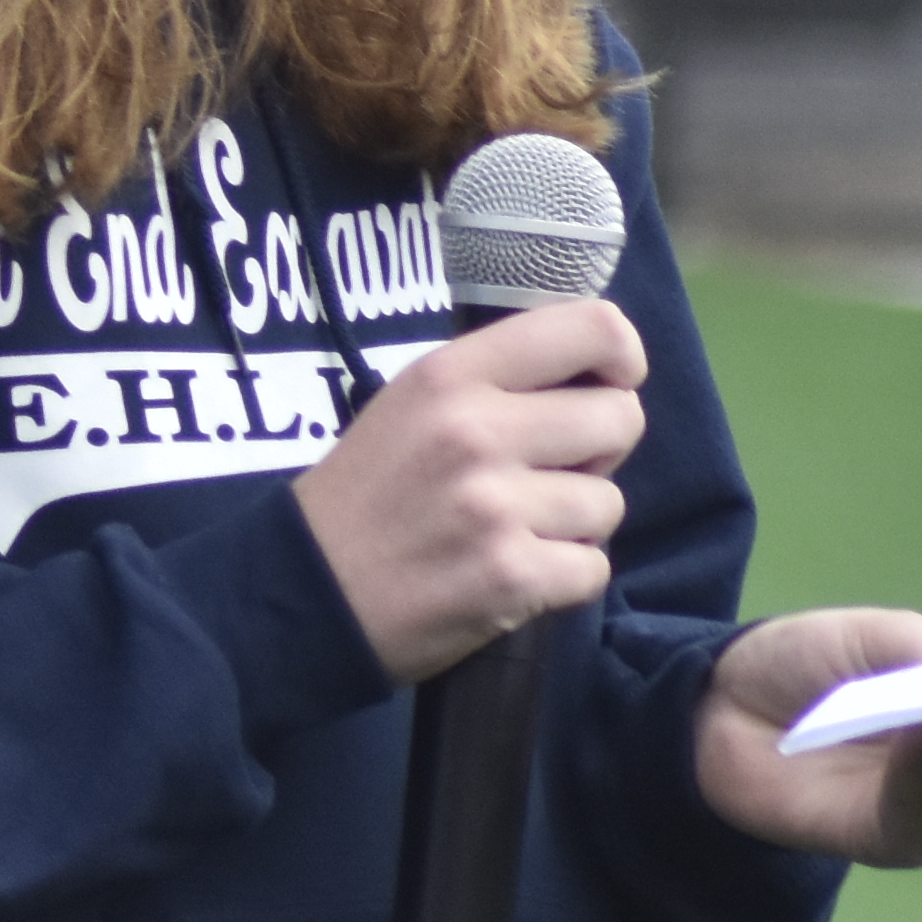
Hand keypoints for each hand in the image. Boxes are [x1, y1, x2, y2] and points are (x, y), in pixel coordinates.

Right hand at [296, 301, 648, 684]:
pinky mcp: (511, 575)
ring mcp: (495, 506)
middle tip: (547, 475)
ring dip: (573, 524)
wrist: (300, 593)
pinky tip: (513, 576)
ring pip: (609, 503)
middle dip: (600, 452)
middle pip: (620, 418)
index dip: (621, 358)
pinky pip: (594, 568)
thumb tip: (596, 383)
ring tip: (514, 532)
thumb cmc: (362, 496)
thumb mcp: (409, 407)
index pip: (592, 328)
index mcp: (450, 376)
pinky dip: (563, 579)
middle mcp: (476, 430)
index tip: (605, 386)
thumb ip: (493, 384)